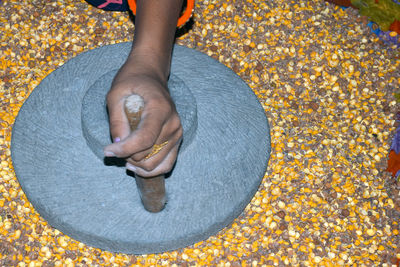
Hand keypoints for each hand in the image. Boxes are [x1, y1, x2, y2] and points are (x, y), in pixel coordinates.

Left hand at [104, 57, 182, 176]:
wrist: (151, 76)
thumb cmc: (132, 82)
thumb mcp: (115, 94)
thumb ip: (116, 120)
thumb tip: (118, 145)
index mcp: (160, 109)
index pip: (144, 139)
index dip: (124, 149)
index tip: (107, 151)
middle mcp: (173, 122)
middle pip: (148, 153)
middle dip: (127, 155)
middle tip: (114, 147)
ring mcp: (177, 133)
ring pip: (155, 163)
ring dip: (136, 164)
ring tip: (123, 154)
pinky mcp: (177, 140)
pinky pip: (166, 165)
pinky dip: (150, 170)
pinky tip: (135, 165)